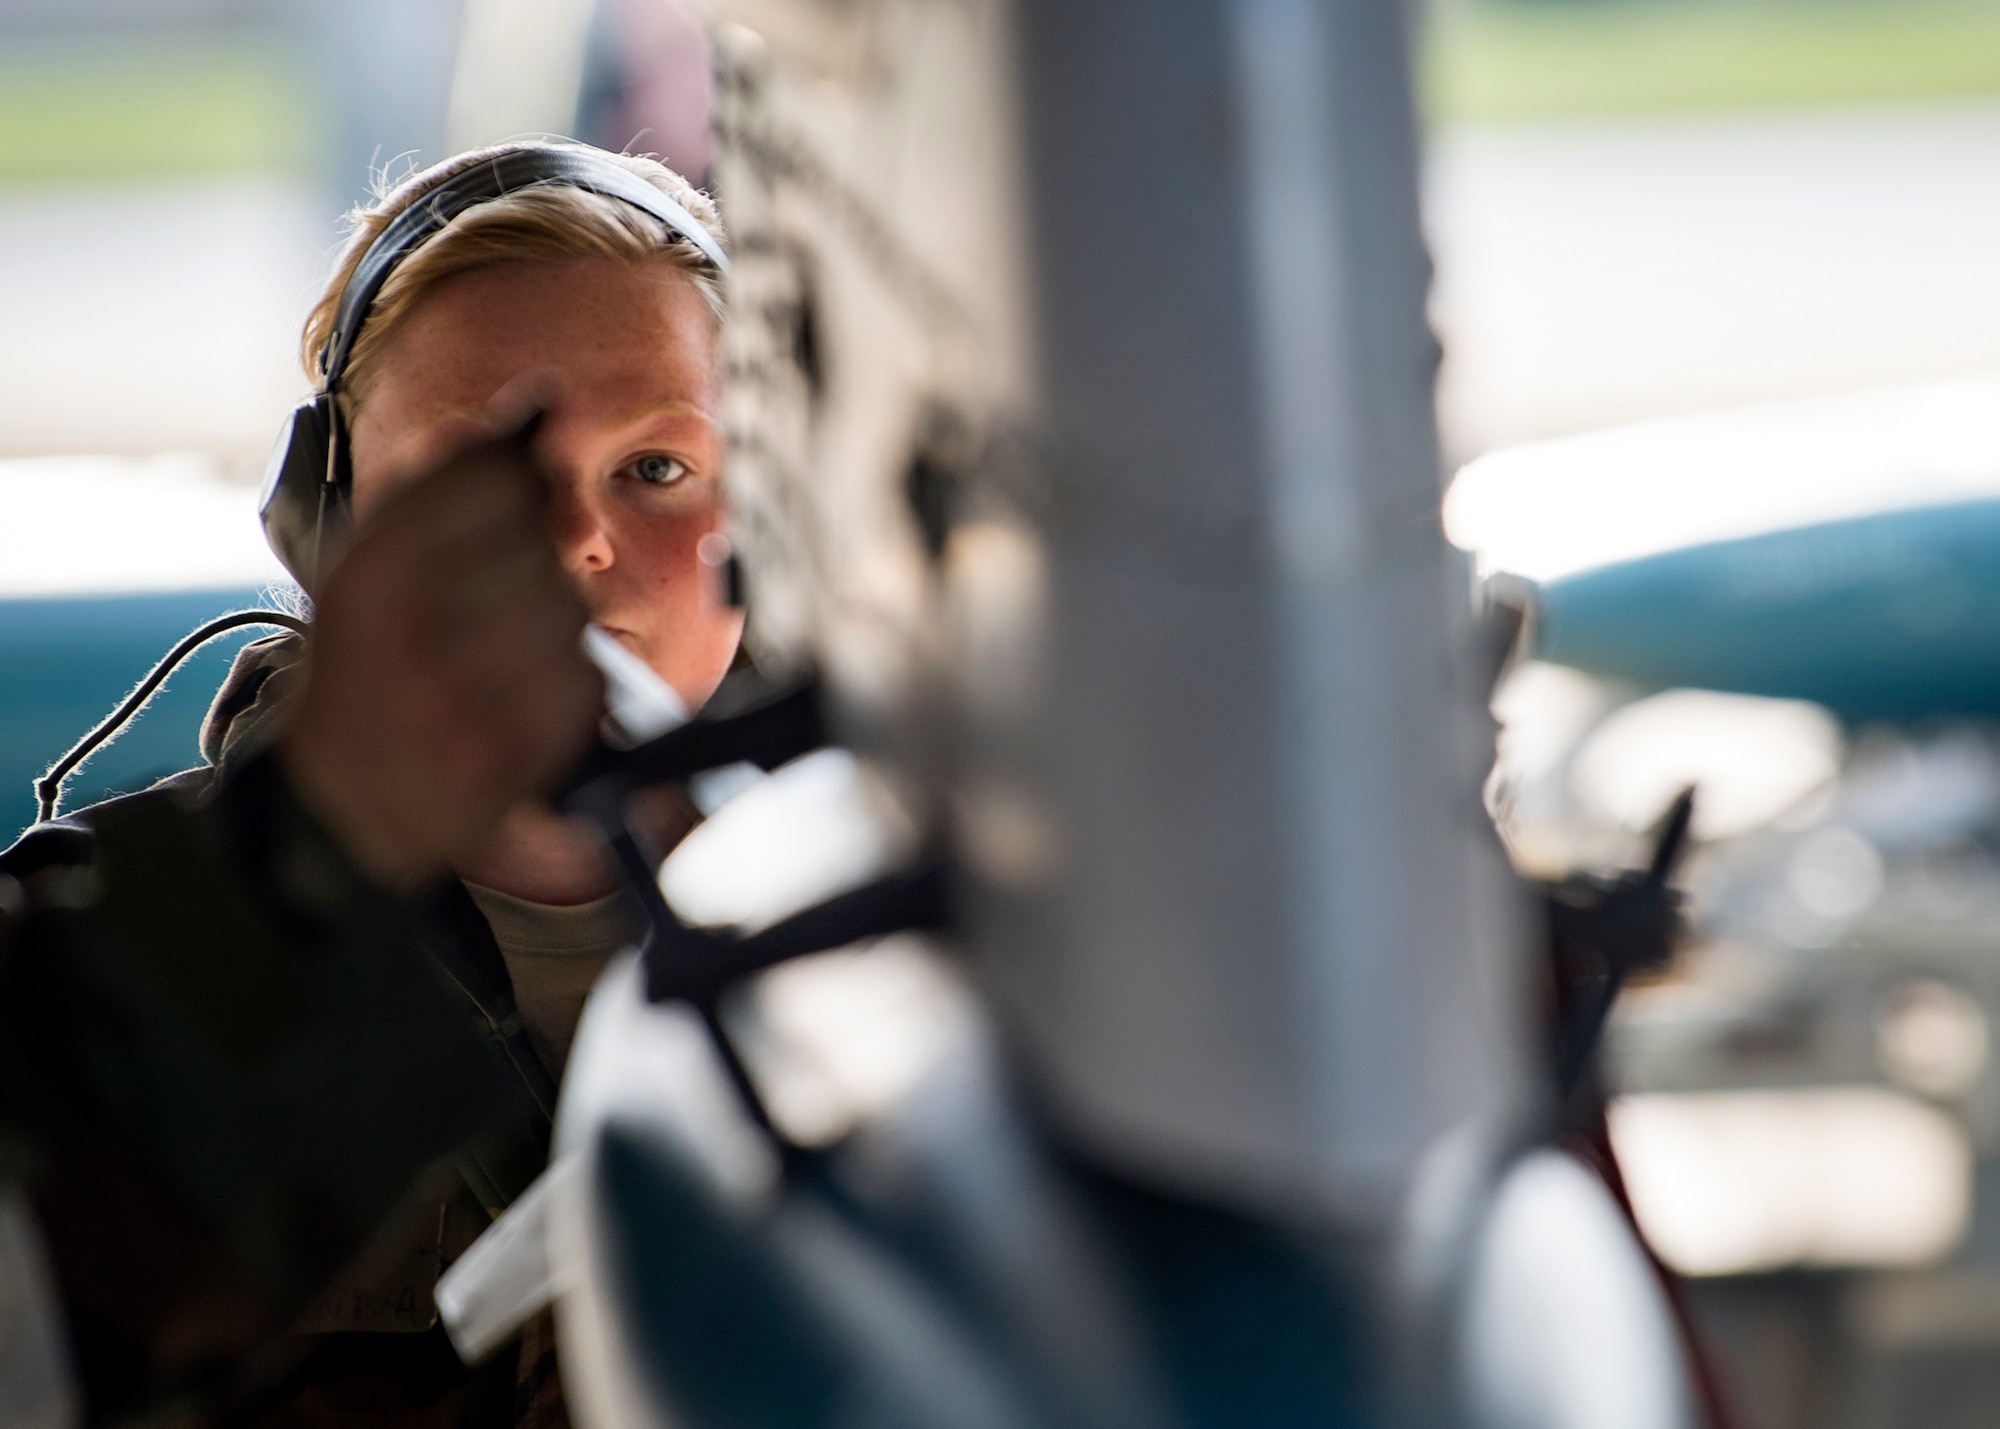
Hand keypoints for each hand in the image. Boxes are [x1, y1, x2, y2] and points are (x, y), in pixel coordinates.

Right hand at [279, 421, 604, 889]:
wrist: (344, 800)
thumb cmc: (372, 659)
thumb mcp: (379, 554)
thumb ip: (452, 472)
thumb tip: (542, 402)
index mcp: (365, 572)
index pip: (494, 476)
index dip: (527, 475)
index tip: (525, 487)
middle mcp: (402, 637)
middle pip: (543, 544)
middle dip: (536, 560)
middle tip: (493, 598)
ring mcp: (454, 706)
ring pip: (571, 613)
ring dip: (555, 625)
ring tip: (500, 656)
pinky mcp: (504, 762)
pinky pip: (583, 683)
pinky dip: (569, 685)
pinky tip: (519, 698)